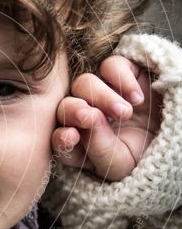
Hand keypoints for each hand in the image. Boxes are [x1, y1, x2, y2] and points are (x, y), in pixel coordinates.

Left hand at [52, 55, 162, 180]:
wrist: (178, 136)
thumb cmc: (147, 155)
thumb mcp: (122, 162)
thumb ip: (99, 149)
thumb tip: (89, 120)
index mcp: (81, 142)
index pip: (59, 137)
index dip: (60, 136)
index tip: (71, 137)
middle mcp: (87, 115)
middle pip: (66, 106)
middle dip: (75, 111)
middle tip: (91, 117)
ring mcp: (103, 92)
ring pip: (84, 84)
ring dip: (102, 98)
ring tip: (126, 113)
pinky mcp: (122, 72)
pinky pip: (110, 66)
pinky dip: (122, 81)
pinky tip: (137, 98)